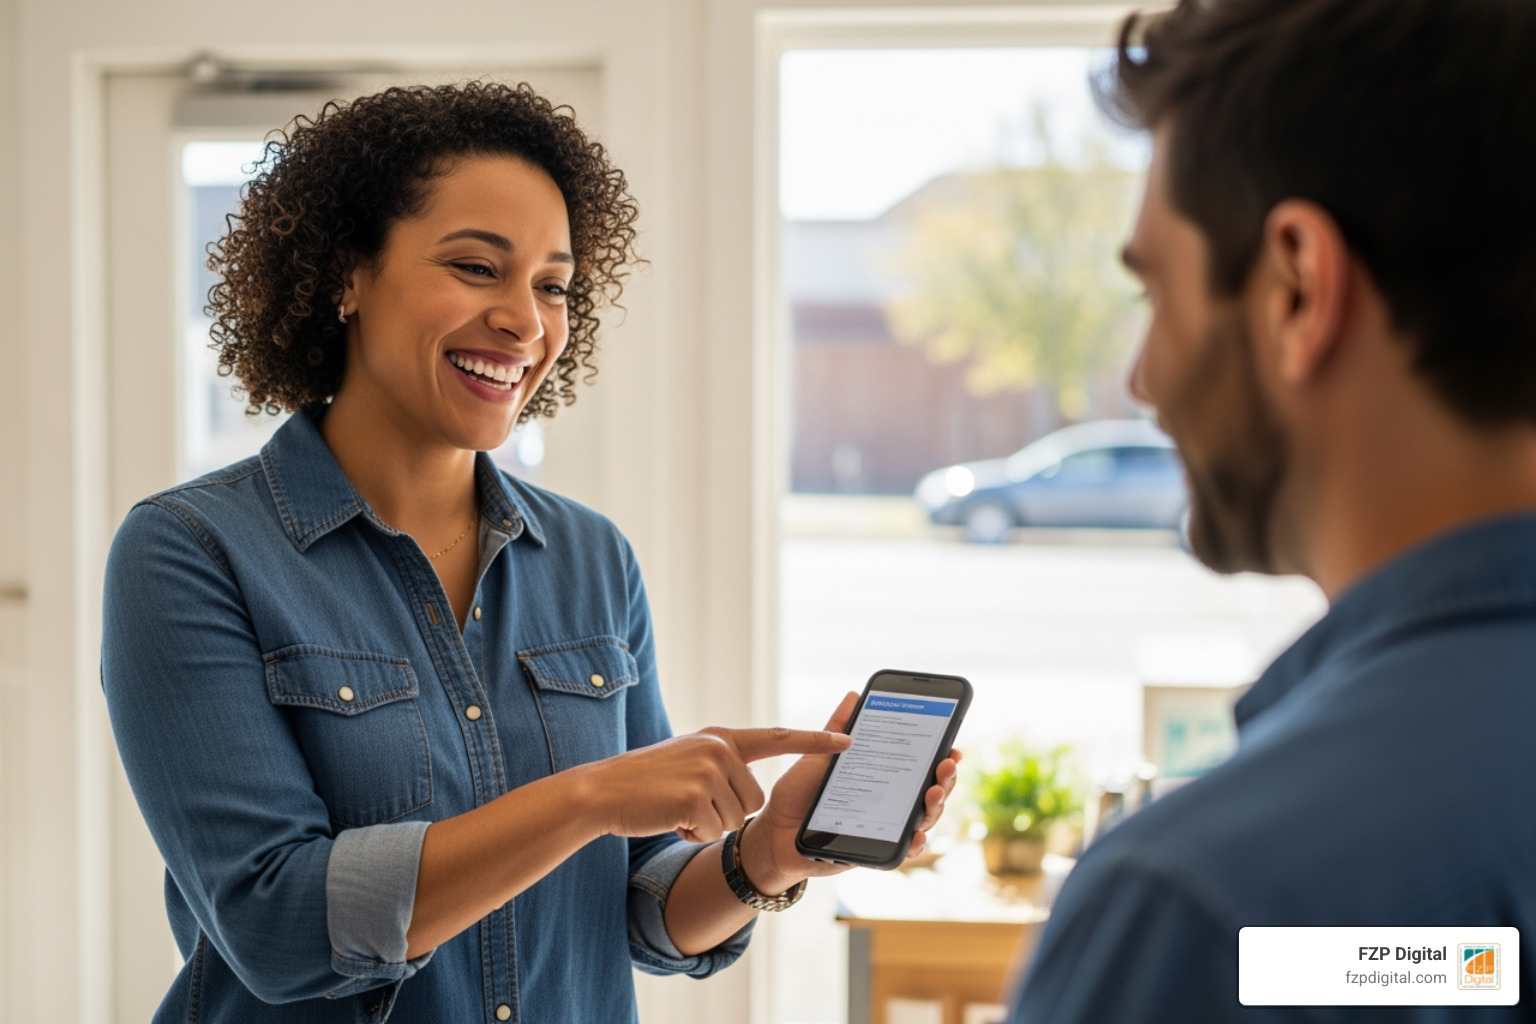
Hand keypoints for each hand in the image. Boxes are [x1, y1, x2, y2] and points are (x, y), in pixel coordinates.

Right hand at [581, 726, 851, 843]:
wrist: (602, 791)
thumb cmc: (644, 782)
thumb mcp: (688, 759)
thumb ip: (720, 764)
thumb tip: (748, 792)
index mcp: (720, 737)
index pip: (777, 738)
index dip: (815, 742)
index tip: (848, 742)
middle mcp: (719, 748)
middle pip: (754, 801)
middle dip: (725, 813)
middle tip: (688, 804)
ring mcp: (708, 770)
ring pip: (736, 820)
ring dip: (707, 826)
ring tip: (676, 808)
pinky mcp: (696, 796)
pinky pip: (714, 833)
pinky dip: (692, 835)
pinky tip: (670, 818)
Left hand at [739, 692, 962, 894]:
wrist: (773, 831)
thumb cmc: (796, 794)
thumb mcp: (817, 757)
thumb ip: (836, 728)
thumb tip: (854, 695)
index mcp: (880, 776)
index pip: (919, 765)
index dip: (940, 756)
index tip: (951, 745)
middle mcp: (888, 801)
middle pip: (929, 791)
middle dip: (945, 778)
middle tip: (946, 766)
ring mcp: (884, 826)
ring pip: (923, 819)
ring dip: (935, 807)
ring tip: (933, 793)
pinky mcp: (873, 850)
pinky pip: (900, 851)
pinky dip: (913, 844)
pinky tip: (917, 835)